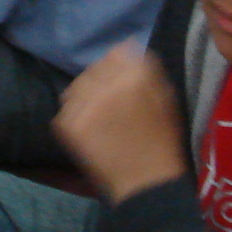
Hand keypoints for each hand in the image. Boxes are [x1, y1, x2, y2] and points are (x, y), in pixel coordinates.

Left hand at [53, 41, 189, 203]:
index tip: (122, 82)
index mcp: (134, 75)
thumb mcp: (166, 99)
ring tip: (98, 117)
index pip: (116, 53)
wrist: (147, 186)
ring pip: (76, 87)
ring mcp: (83, 105)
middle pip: (93, 69)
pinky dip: (74, 117)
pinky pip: (65, 110)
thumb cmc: (163, 143)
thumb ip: (148, 69)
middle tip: (109, 104)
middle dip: (100, 81)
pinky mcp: (68, 125)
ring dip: (84, 97)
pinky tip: (89, 131)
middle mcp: (105, 85)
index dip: (119, 67)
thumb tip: (128, 46)